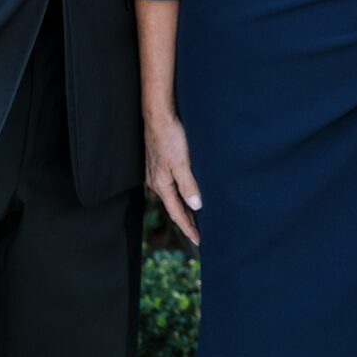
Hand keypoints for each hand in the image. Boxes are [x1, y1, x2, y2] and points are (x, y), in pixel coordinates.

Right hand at [145, 116, 202, 245]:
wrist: (158, 116)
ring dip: (184, 207)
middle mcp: (156, 182)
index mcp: (161, 185)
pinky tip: (188, 192)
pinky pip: (171, 185)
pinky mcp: (160, 164)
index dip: (188, 227)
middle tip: (200, 233)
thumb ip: (188, 185)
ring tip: (197, 217)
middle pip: (174, 207)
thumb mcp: (182, 163)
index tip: (200, 240)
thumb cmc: (170, 137)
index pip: (177, 213)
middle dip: (186, 220)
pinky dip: (181, 194)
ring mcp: (157, 173)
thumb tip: (195, 207)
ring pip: (172, 196)